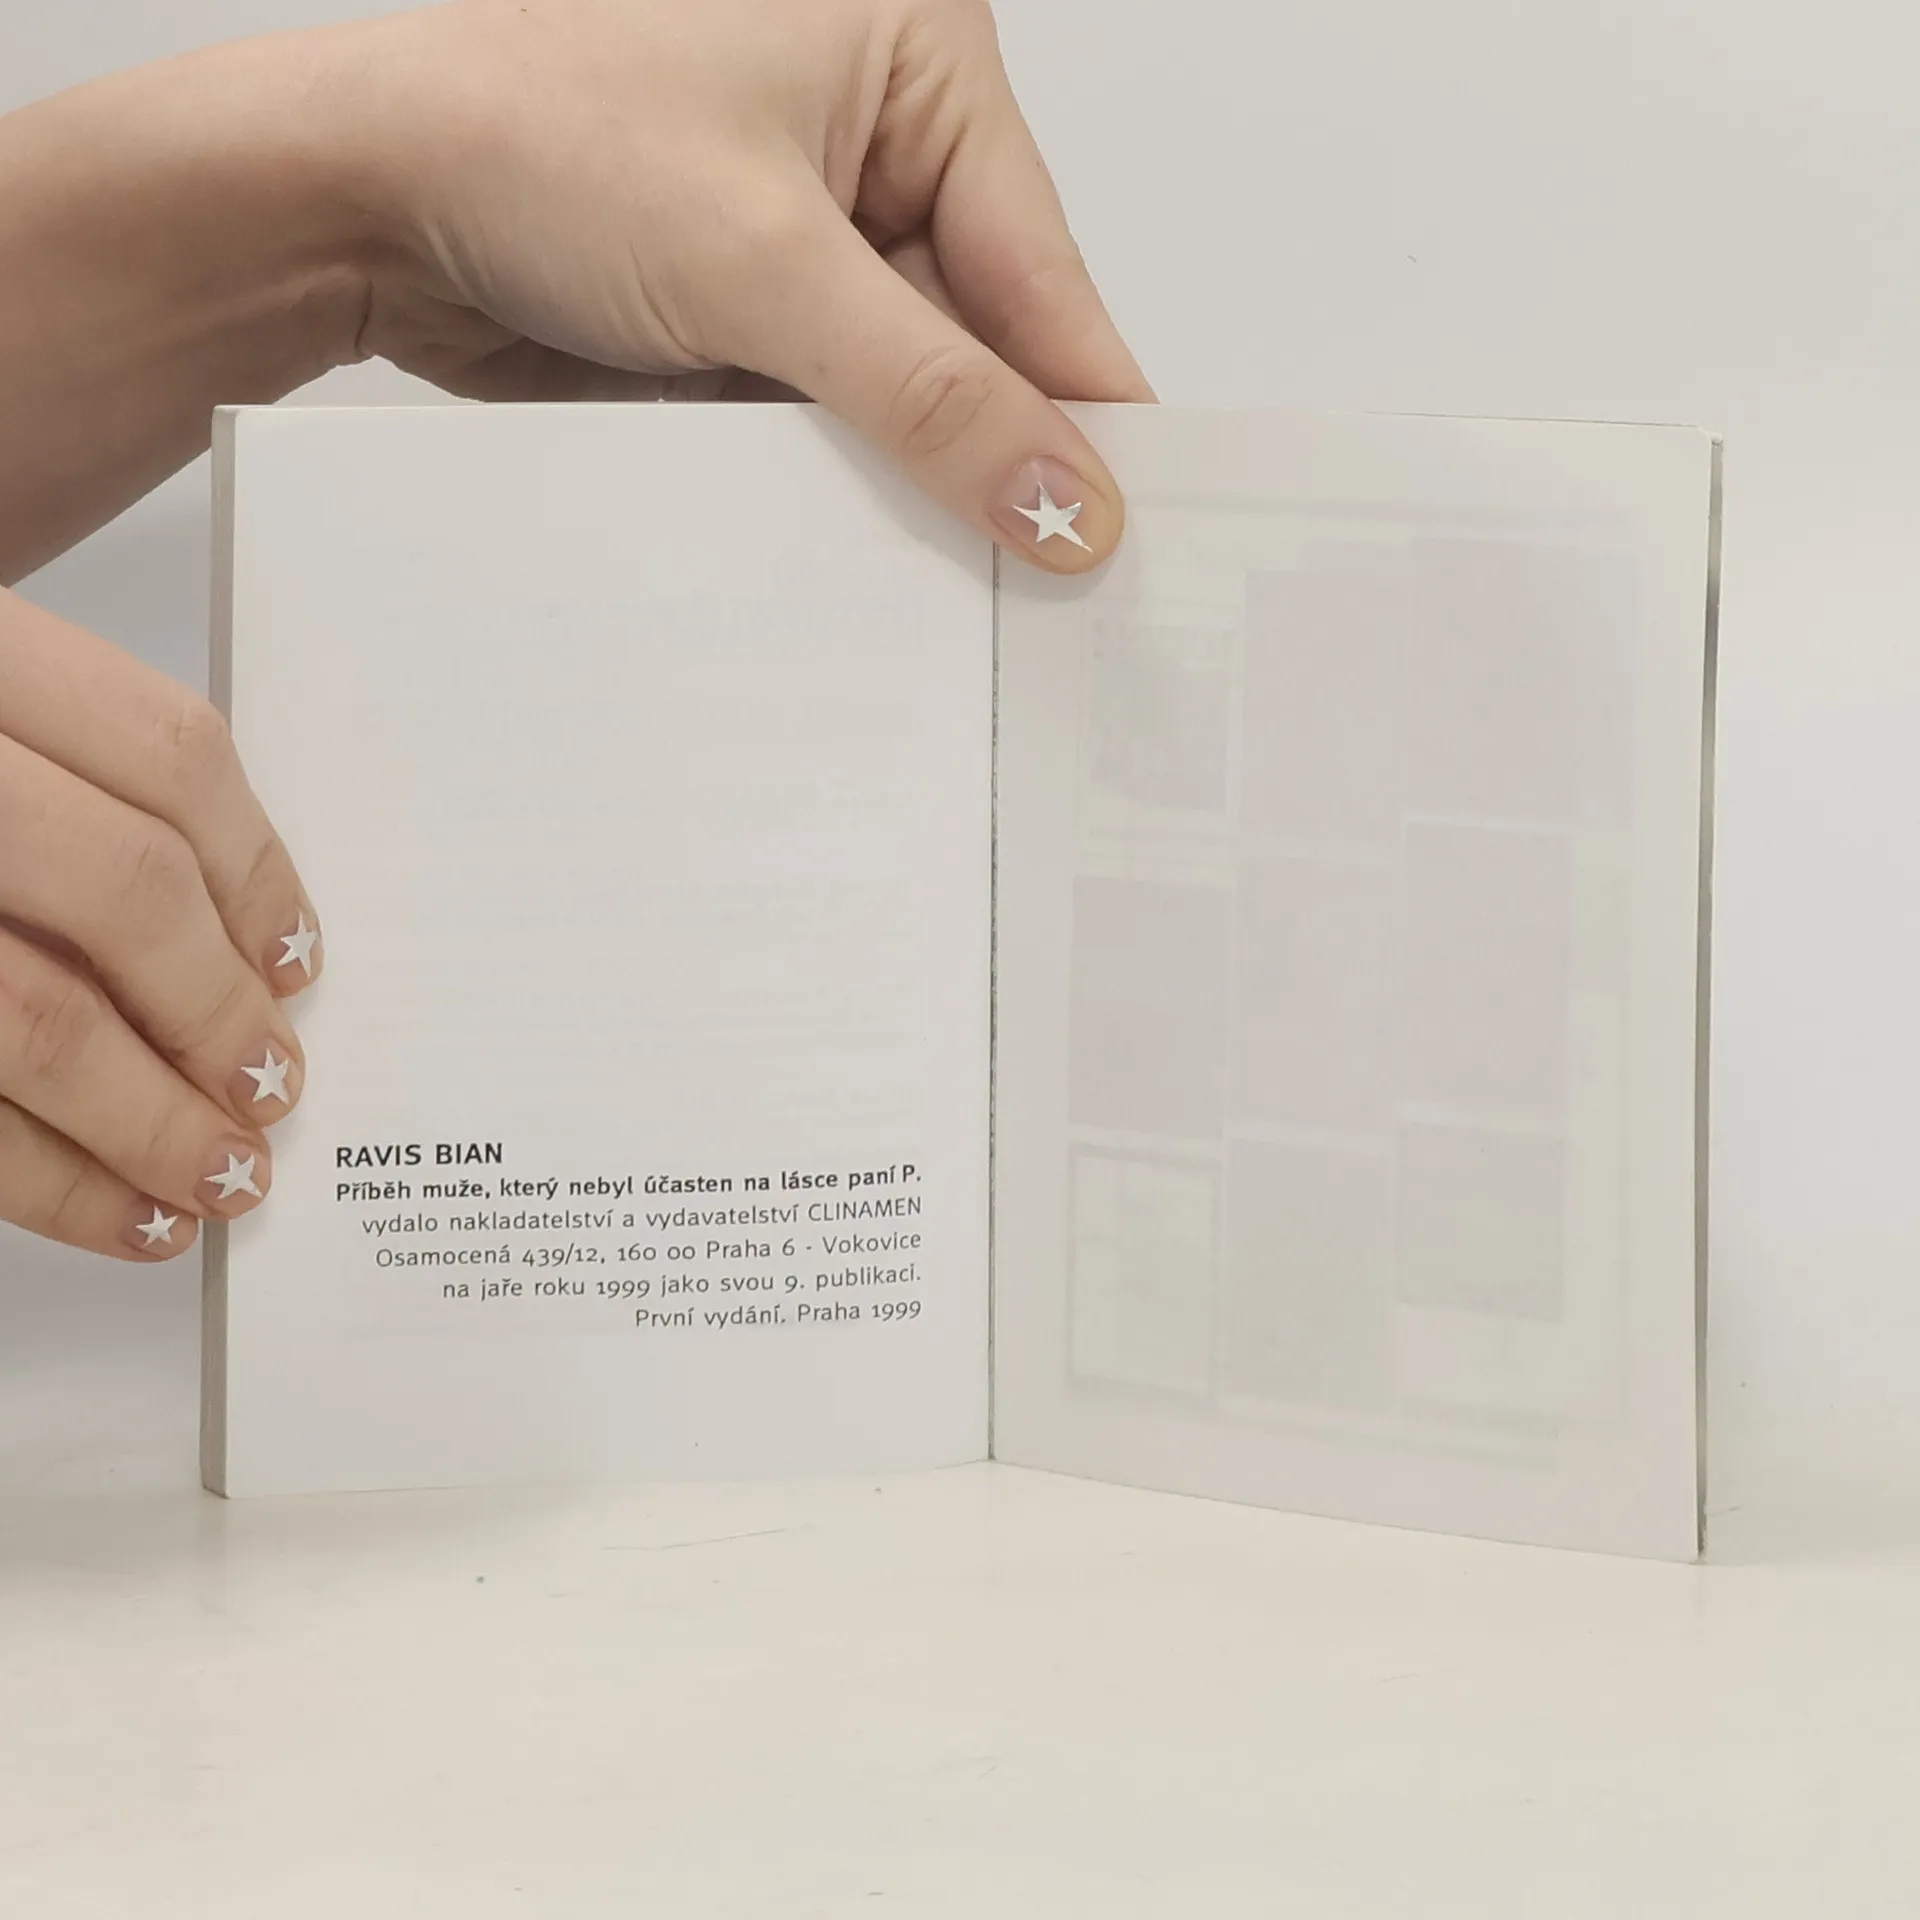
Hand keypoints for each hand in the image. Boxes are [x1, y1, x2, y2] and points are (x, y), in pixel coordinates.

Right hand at [0, 589, 320, 1260]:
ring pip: (33, 1019)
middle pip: (120, 888)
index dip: (257, 871)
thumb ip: (64, 786)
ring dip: (150, 1121)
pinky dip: (47, 1180)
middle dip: (214, 1010)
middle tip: (269, 1089)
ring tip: (221, 1178)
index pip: (164, 751)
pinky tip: (119, 1211)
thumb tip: (243, 945)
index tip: (297, 963)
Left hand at [339, 0, 1153, 568]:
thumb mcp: (764, 265)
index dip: (1087, 403)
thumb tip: (1068, 496)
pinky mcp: (755, 321)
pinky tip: (867, 562)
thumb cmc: (533, 140)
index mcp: (915, 64)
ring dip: (917, 483)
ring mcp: (811, 242)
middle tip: (1053, 589)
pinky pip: (837, 425)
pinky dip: (844, 491)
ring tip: (963, 591)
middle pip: (985, 336)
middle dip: (998, 457)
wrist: (359, 203)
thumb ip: (931, 392)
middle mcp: (875, 146)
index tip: (1138, 522)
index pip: (1043, 263)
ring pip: (912, 393)